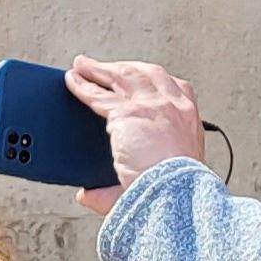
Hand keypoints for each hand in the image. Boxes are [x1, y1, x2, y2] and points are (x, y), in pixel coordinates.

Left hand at [64, 57, 202, 214]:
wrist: (173, 195)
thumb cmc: (170, 194)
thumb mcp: (155, 183)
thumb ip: (118, 187)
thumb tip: (87, 194)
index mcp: (188, 120)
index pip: (176, 87)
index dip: (155, 79)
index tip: (142, 77)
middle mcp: (173, 106)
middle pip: (146, 74)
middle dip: (124, 67)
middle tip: (105, 68)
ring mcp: (150, 105)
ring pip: (122, 77)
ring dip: (100, 69)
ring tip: (82, 65)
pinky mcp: (127, 112)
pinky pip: (99, 94)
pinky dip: (83, 86)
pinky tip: (72, 81)